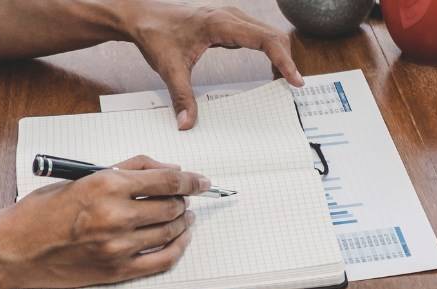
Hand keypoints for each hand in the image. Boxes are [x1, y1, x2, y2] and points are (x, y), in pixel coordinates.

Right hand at [0, 156, 207, 288]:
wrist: (14, 248)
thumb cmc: (43, 211)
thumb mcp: (83, 177)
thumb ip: (128, 169)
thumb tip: (168, 168)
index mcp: (106, 187)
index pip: (166, 180)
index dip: (191, 179)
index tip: (202, 181)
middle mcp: (115, 216)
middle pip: (172, 205)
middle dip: (183, 200)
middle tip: (184, 198)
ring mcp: (118, 246)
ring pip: (171, 231)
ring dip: (183, 221)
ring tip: (183, 216)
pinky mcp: (117, 270)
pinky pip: (163, 260)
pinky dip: (179, 247)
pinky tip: (180, 238)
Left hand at [121, 3, 305, 129]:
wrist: (142, 16)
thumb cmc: (155, 33)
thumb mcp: (169, 68)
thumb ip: (181, 97)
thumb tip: (186, 124)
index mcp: (221, 24)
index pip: (265, 40)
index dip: (284, 60)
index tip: (295, 80)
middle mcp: (231, 16)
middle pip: (274, 35)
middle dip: (287, 60)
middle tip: (292, 87)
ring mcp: (232, 18)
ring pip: (269, 34)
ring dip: (280, 55)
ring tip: (284, 80)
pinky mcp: (230, 23)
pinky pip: (259, 35)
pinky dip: (270, 51)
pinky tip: (270, 69)